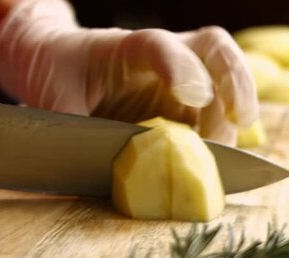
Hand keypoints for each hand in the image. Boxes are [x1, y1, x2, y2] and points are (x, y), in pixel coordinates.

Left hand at [0, 0, 257, 145]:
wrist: (60, 66)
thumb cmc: (56, 76)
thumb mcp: (52, 105)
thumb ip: (73, 138)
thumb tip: (91, 178)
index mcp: (124, 48)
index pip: (158, 46)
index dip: (180, 67)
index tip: (195, 97)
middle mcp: (163, 59)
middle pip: (213, 52)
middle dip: (234, 85)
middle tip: (236, 123)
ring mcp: (179, 81)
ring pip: (225, 84)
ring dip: (231, 120)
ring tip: (221, 159)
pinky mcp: (185, 107)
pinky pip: (216, 117)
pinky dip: (223, 140)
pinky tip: (217, 165)